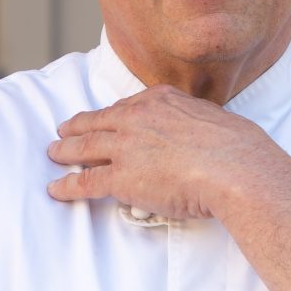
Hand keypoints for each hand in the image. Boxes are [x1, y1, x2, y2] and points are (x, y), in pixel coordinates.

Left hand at [45, 86, 271, 220]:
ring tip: (53, 154)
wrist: (234, 168)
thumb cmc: (237, 148)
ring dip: (65, 151)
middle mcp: (138, 118)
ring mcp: (126, 147)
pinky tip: (56, 189)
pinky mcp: (121, 177)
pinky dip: (67, 186)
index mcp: (161, 100)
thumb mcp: (215, 120)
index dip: (111, 114)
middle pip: (98, 121)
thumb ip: (198, 124)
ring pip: (85, 147)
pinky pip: (86, 181)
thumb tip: (206, 135)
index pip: (127, 106)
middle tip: (64, 130)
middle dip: (78, 126)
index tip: (102, 118)